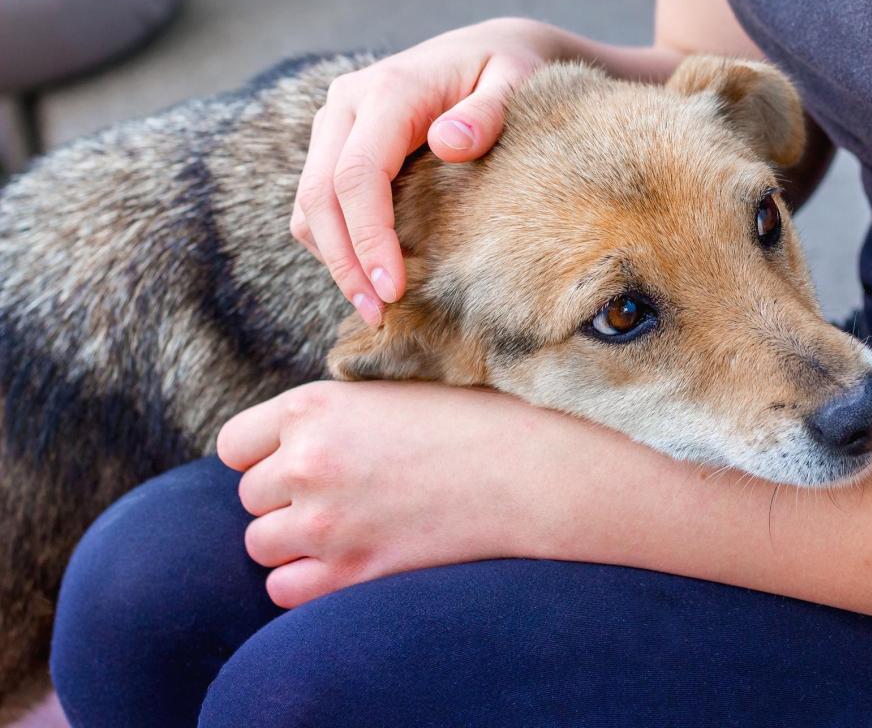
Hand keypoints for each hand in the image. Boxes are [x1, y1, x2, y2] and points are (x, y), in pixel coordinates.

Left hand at [216, 381, 577, 607]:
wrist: (526, 470)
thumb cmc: (469, 421)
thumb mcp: (388, 393)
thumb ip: (329, 414)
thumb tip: (290, 437)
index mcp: (312, 407)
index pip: (234, 445)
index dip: (263, 454)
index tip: (296, 460)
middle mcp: (306, 463)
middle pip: (250, 497)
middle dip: (285, 498)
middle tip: (341, 493)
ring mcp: (324, 522)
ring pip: (260, 545)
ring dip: (293, 541)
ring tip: (344, 527)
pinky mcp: (351, 571)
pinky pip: (284, 589)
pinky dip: (305, 580)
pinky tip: (345, 560)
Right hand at [291, 18, 563, 324]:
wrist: (487, 51)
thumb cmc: (507, 71)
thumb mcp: (514, 82)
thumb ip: (487, 112)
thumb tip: (448, 143)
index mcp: (388, 90)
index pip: (357, 175)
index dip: (369, 238)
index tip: (393, 289)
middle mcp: (346, 104)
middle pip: (319, 196)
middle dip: (344, 262)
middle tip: (379, 314)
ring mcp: (335, 124)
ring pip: (308, 204)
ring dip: (333, 259)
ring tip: (375, 306)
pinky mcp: (334, 145)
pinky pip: (317, 203)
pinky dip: (335, 243)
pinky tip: (371, 274)